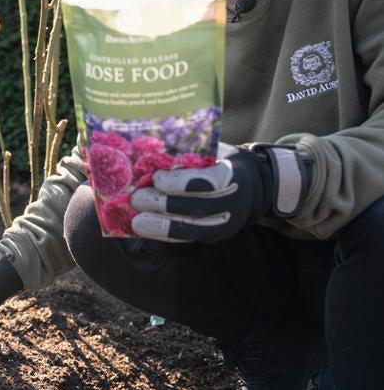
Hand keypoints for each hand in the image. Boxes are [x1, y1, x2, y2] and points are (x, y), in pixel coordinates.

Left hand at [130, 145, 312, 242]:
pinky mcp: (214, 236)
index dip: (178, 182)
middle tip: (136, 199)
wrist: (254, 185)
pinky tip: (144, 230)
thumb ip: (189, 156)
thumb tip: (151, 157)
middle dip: (162, 205)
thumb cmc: (223, 161)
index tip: (156, 177)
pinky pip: (187, 238)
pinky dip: (163, 234)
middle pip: (196, 209)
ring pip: (190, 230)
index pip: (205, 182)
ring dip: (159, 227)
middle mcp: (232, 204)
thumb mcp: (213, 151)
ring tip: (136, 222)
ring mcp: (225, 224)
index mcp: (232, 176)